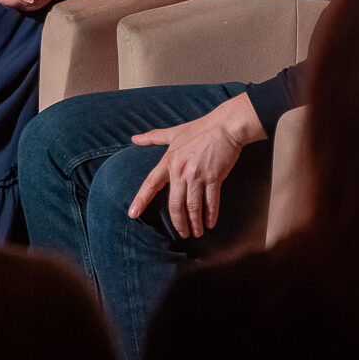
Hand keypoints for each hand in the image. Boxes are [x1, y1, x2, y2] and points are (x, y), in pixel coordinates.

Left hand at [127, 94, 265, 238]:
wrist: (226, 125)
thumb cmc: (201, 128)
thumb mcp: (174, 132)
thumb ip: (153, 137)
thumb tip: (134, 138)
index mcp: (169, 160)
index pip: (151, 183)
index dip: (141, 199)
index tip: (132, 214)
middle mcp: (181, 170)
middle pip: (175, 204)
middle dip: (179, 223)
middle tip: (182, 234)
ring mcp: (198, 175)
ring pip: (193, 207)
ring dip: (195, 223)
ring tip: (197, 233)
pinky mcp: (214, 177)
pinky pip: (211, 202)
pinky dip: (210, 215)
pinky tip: (210, 223)